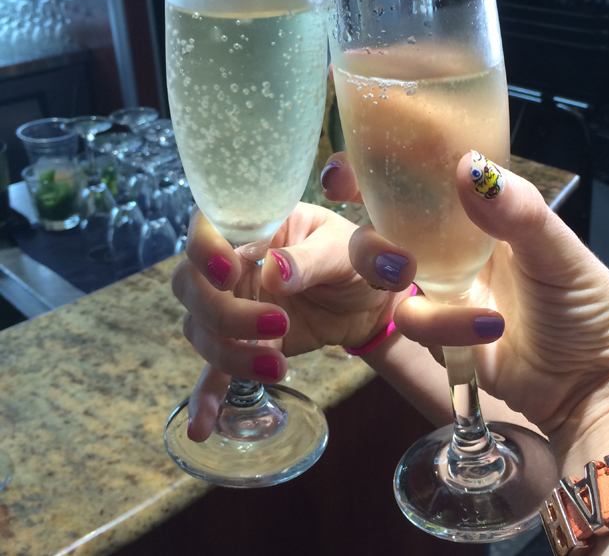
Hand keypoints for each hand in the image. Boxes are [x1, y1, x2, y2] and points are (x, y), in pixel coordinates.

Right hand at [171, 202, 415, 439]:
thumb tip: (273, 272)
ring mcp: (234, 304)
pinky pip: (216, 368)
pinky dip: (208, 396)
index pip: (206, 227)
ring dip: (229, 352)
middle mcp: (234, 263)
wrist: (372, 300)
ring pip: (201, 328)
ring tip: (278, 366)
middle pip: (191, 284)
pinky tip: (202, 427)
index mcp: (255, 226)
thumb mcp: (345, 251)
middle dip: (221, 311)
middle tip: (277, 323)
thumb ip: (309, 259)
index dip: (204, 249)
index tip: (231, 272)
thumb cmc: (359, 260)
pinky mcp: (244, 343)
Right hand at [322, 151, 608, 469]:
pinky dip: (445, 327)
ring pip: (387, 279)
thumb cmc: (588, 306)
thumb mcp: (560, 253)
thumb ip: (519, 209)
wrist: (594, 387)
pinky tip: (490, 332)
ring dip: (418, 294)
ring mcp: (439, 291)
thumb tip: (469, 165)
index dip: (379, 171)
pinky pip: (415, 322)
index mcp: (478, 214)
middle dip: (369, 241)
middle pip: (384, 230)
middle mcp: (449, 247)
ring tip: (474, 308)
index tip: (346, 171)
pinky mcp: (436, 334)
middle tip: (385, 258)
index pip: (421, 181)